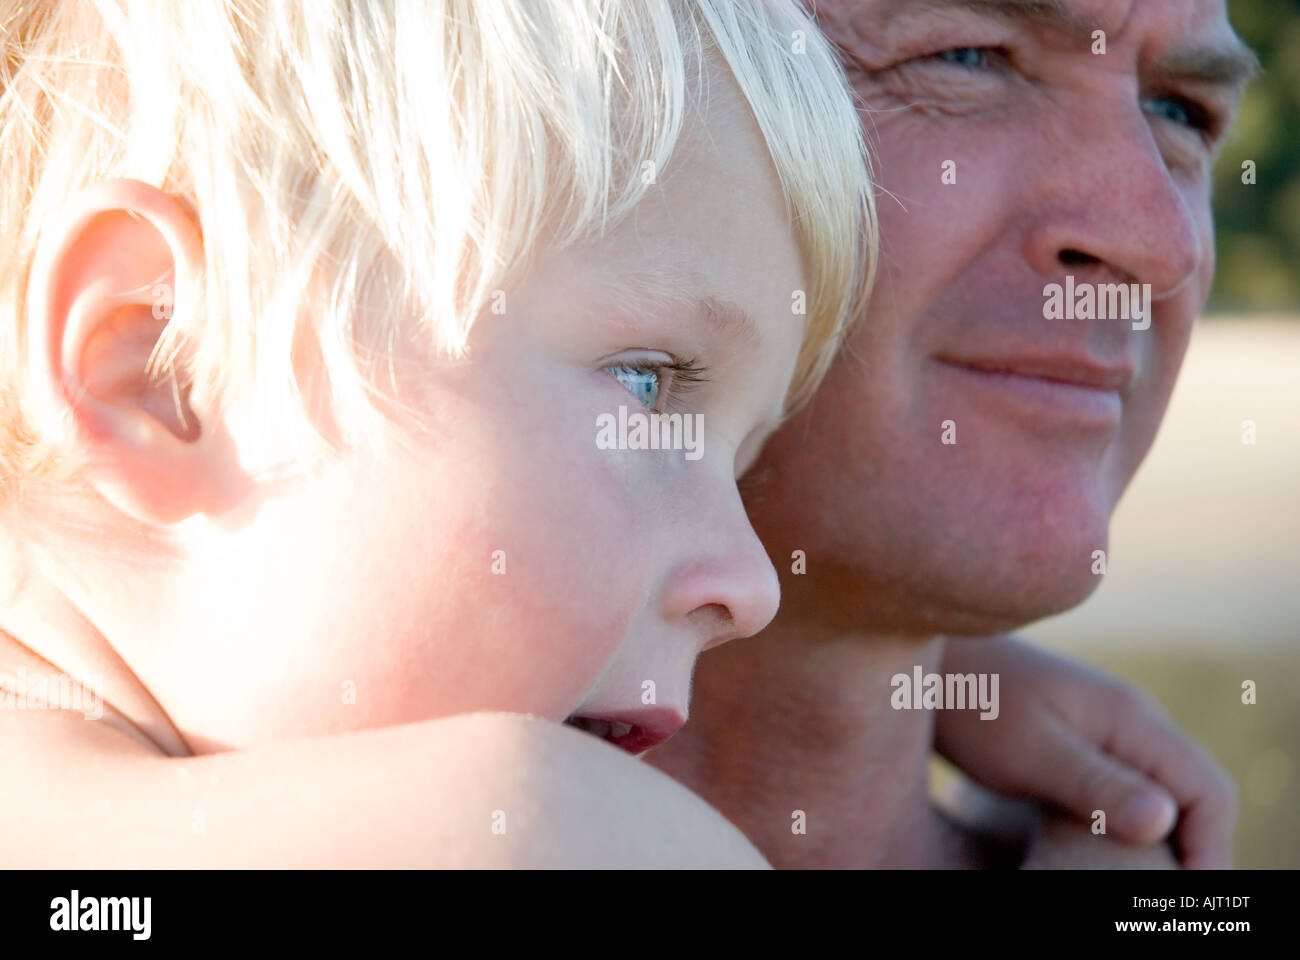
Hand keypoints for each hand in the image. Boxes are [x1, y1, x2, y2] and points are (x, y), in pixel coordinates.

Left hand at [934, 635, 1235, 867]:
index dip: (1212, 850)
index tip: (1185, 895)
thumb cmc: (973, 703)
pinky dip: (1132, 828)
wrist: (931, 663)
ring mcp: (1108, 731)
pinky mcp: (1081, 744)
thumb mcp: (1030, 752)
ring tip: (1141, 885)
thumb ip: (1096, 785)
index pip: (1209, 792)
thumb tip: (1163, 821)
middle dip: (1194, 851)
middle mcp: (1132, 722)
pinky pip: (1128, 791)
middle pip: (1195, 797)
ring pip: (1164, 795)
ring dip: (1164, 842)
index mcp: (1133, 719)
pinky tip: (1106, 857)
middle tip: (1164, 900)